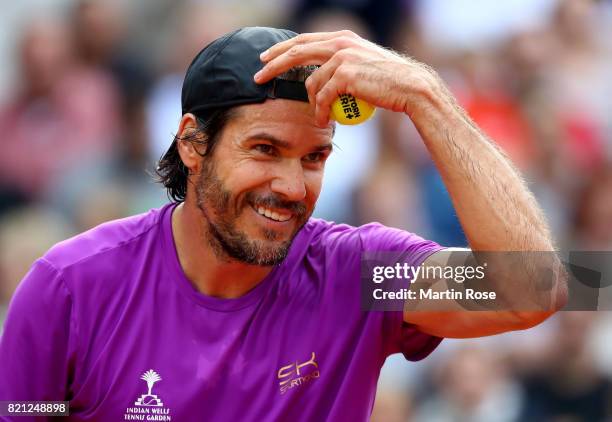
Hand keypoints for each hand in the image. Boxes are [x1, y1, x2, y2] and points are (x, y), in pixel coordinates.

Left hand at [254, 30, 444, 126]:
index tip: (266, 59)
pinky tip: (322, 120)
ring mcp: (342, 57)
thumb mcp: (362, 66)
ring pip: (311, 82)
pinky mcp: (345, 75)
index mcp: (343, 38)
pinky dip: (320, 111)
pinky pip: (323, 96)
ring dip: (310, 103)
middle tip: (258, 76)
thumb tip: (323, 77)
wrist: (411, 88)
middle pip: (296, 51)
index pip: (304, 40)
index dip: (282, 49)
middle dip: (273, 64)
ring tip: (318, 116)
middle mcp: (340, 43)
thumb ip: (341, 66)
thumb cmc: (389, 83)